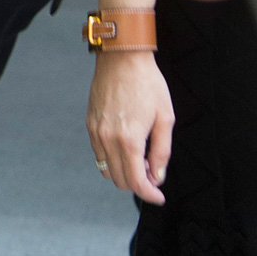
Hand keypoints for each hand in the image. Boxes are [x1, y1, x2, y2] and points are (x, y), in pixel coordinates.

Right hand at [86, 49, 172, 204]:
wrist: (122, 58)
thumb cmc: (148, 83)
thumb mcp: (166, 118)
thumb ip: (162, 151)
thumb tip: (157, 176)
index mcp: (129, 140)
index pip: (136, 181)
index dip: (149, 194)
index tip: (159, 197)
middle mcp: (108, 140)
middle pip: (120, 180)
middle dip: (138, 184)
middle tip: (154, 174)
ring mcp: (96, 133)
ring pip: (107, 170)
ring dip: (124, 173)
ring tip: (141, 160)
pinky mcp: (90, 125)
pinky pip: (99, 154)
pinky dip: (112, 160)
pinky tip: (127, 148)